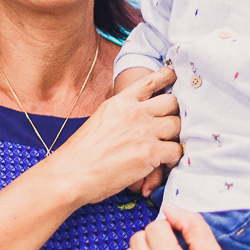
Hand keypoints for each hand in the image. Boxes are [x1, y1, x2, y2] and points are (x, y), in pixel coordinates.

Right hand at [50, 67, 180, 206]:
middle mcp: (135, 112)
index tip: (174, 76)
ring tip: (165, 148)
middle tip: (169, 126)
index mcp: (120, 102)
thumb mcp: (100, 120)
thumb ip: (121, 113)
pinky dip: (173, 158)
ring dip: (174, 137)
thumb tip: (135, 116)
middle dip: (173, 114)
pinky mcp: (151, 153)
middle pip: (172, 102)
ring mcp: (145, 131)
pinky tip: (163, 163)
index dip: (167, 77)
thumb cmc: (81, 152)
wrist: (72, 173)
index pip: (150, 81)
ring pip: (177, 125)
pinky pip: (176, 150)